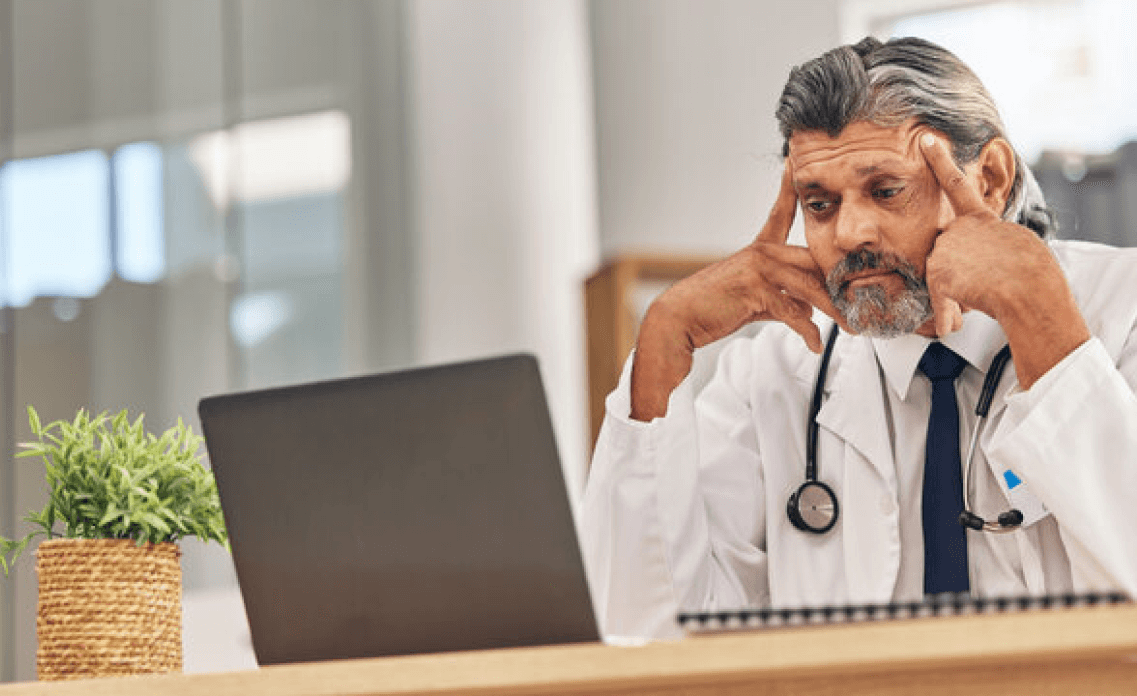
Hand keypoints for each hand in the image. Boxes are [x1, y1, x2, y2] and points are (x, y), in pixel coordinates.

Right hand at [630, 165, 838, 419]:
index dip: (791, 188)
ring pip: (810, 288)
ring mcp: (758, 270)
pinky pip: (793, 312)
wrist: (681, 318)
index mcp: (760, 249)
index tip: (796, 163)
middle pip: (814, 262)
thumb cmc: (714, 307)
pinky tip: (814, 343)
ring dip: (834, 311)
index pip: (781, 212)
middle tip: (864, 302)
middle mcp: (761, 253)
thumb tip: (809, 311)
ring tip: (852, 327)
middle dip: (841, 284)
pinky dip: (807, 331)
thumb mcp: (753, 299)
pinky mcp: (755, 291)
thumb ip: (782, 299)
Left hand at [919, 133, 1089, 386]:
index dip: (940, 162)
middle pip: (948, 260)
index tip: (926, 140)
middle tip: (991, 283)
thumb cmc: (1034, 277)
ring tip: (987, 294)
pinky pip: (938, 302)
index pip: (957, 186)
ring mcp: (945, 248)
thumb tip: (971, 268)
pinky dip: (947, 316)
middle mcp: (958, 229)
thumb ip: (984, 253)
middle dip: (964, 279)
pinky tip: (956, 323)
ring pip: (944, 281)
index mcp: (981, 220)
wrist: (1030, 288)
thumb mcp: (1014, 251)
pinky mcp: (936, 270)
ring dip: (962, 296)